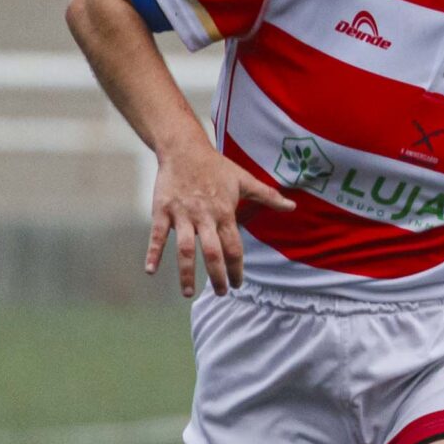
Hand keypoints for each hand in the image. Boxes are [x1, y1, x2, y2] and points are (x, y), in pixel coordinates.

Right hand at [147, 137, 292, 297]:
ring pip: (185, 249)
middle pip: (213, 253)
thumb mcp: (245, 180)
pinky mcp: (162, 211)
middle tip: (221, 294)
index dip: (237, 268)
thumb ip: (268, 196)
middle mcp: (204, 217)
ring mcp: (182, 215)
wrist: (184, 149)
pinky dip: (153, 253)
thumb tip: (292, 206)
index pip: (234, 248)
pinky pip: (157, 235)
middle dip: (217, 276)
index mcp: (225, 213)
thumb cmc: (216, 166)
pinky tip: (150, 271)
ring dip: (186, 273)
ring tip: (188, 293)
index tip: (238, 284)